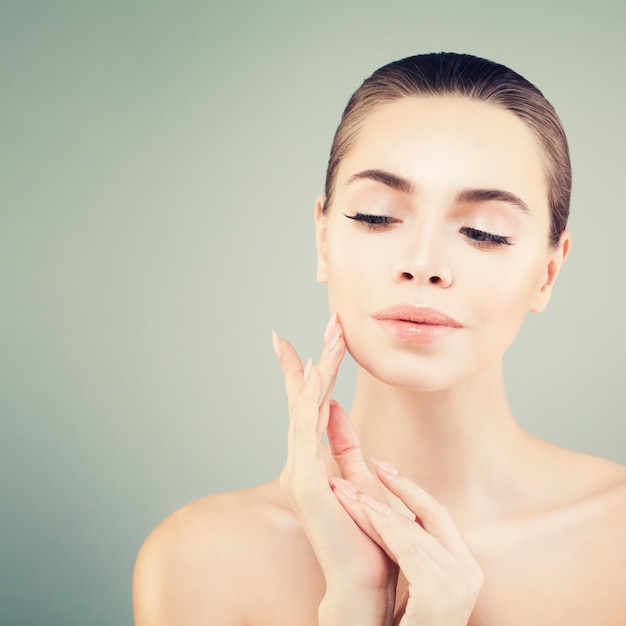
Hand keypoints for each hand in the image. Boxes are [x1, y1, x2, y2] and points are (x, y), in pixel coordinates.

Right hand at [273, 316, 397, 624]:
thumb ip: (345, 446)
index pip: (308, 406)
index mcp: (312, 460)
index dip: (307, 371)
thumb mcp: (359, 478)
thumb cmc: (365, 534)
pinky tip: (321, 370)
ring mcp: (298, 468)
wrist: (363, 582)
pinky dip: (312, 396)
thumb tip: (338, 411)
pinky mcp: (304, 479)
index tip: (304, 342)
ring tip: (334, 334)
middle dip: (318, 359)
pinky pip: (307, 427)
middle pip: (305, 398)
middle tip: (331, 323)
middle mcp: (300, 460)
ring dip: (321, 367)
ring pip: (307, 405)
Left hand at [333, 460, 483, 625]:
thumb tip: (391, 515)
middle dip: (397, 487)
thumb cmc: (405, 625)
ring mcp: (458, 585)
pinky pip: (409, 550)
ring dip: (377, 506)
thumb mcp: (414, 583)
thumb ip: (411, 552)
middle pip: (428, 515)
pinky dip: (386, 527)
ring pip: (413, 530)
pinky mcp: (440, 595)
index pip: (438, 514)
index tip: (383, 466)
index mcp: (463, 565)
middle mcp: (468, 572)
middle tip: (368, 462)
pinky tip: (366, 509)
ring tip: (349, 487)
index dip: (411, 488)